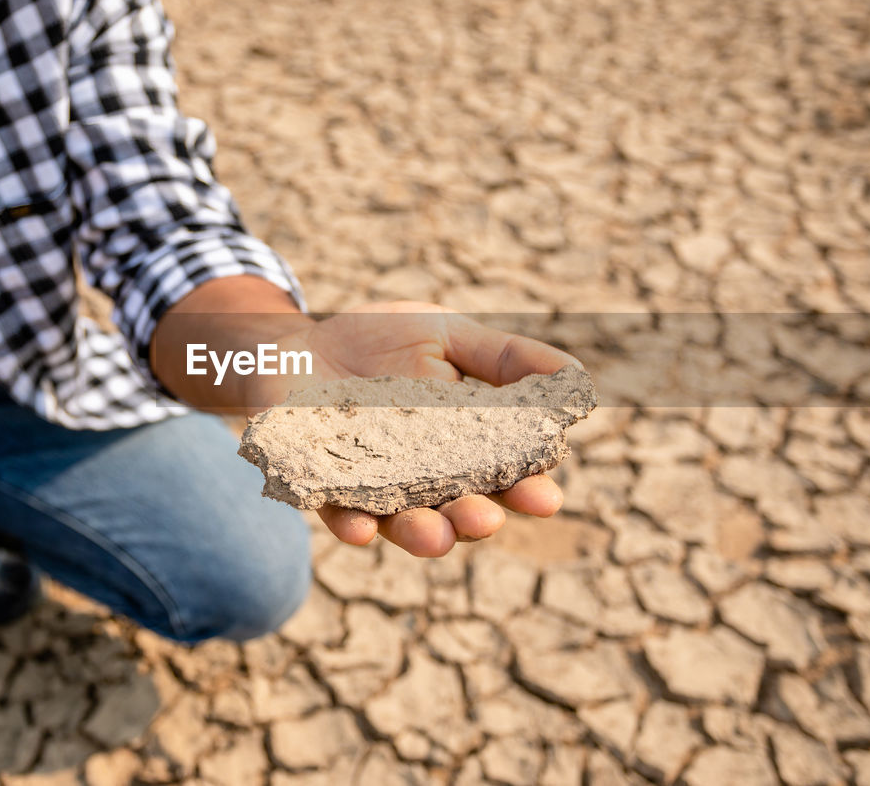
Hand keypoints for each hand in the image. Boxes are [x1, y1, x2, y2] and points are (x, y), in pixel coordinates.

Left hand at [243, 301, 583, 557]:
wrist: (294, 341)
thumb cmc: (377, 340)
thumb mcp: (446, 334)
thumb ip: (506, 357)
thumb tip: (576, 378)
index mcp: (464, 447)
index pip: (504, 476)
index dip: (526, 489)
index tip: (545, 495)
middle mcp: (424, 479)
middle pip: (459, 511)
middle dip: (475, 519)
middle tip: (485, 518)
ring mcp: (373, 489)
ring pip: (405, 525)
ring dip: (423, 535)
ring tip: (434, 534)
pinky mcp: (322, 489)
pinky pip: (338, 515)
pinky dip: (351, 525)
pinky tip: (360, 528)